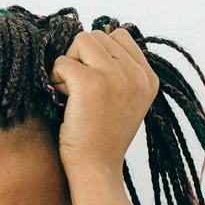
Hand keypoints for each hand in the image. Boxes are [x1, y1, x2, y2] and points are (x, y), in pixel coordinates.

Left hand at [50, 29, 158, 180]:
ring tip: (72, 93)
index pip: (119, 36)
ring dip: (69, 64)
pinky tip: (64, 100)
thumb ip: (121, 71)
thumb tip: (99, 35)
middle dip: (81, 58)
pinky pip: (62, 62)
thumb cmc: (102, 137)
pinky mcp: (91, 83)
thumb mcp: (125, 100)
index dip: (97, 54)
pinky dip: (56, 79)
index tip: (94, 81)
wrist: (96, 169)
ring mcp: (116, 77)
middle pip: (97, 36)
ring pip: (81, 41)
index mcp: (149, 77)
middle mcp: (137, 74)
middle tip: (80, 91)